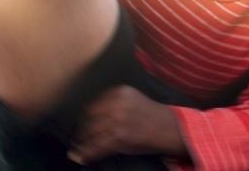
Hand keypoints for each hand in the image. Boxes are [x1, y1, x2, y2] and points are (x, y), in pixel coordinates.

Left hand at [68, 85, 186, 164]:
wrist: (170, 128)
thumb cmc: (153, 116)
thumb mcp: (134, 101)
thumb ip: (115, 103)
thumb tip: (94, 115)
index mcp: (121, 92)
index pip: (96, 104)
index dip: (88, 116)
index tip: (84, 122)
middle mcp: (117, 104)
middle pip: (91, 117)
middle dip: (84, 129)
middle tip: (79, 137)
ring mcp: (117, 120)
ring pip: (91, 132)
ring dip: (83, 142)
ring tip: (78, 148)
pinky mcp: (118, 136)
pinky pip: (97, 146)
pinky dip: (87, 153)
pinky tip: (80, 156)